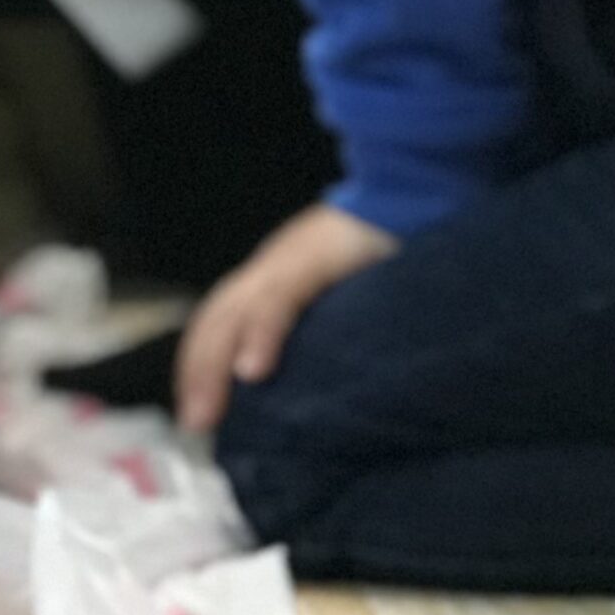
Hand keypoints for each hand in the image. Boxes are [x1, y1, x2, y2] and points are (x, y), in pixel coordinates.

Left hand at [177, 202, 398, 432]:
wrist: (419, 190)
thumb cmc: (394, 247)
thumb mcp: (352, 297)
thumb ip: (327, 329)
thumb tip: (322, 380)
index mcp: (277, 275)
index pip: (221, 321)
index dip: (202, 363)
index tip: (197, 409)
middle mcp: (273, 265)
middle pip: (216, 321)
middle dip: (197, 373)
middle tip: (195, 424)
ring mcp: (289, 258)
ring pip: (234, 313)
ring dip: (213, 366)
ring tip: (207, 412)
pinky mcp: (315, 254)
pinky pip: (278, 299)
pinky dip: (261, 336)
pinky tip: (252, 370)